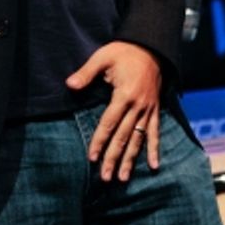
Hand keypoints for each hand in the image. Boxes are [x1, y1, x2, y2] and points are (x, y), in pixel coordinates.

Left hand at [66, 40, 161, 182]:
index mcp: (124, 95)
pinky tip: (154, 166)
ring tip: (123, 178)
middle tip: (105, 177)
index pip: (109, 123)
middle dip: (113, 158)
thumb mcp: (103, 57)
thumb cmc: (123, 52)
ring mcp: (148, 109)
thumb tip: (69, 85)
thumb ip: (86, 72)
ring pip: (138, 139)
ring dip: (131, 160)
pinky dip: (155, 149)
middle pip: (123, 137)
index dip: (99, 141)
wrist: (151, 47)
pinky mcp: (155, 109)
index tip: (91, 157)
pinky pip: (155, 132)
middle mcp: (138, 106)